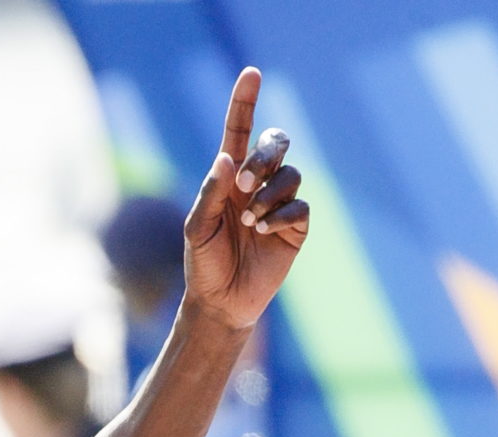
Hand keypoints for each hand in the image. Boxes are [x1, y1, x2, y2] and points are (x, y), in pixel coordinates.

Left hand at [183, 68, 309, 329]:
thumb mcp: (198, 227)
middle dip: (265, 156)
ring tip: (248, 222)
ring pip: (291, 174)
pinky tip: (263, 233)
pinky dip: (280, 217)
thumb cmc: (203, 263)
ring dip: (268, 195)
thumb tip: (228, 156)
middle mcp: (257, 184)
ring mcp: (279, 203)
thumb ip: (211, 191)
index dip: (245, 101)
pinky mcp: (295, 226)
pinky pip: (299, 206)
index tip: (251, 73)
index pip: (239, 130)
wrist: (221, 301)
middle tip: (244, 183)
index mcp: (229, 177)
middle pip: (276, 143)